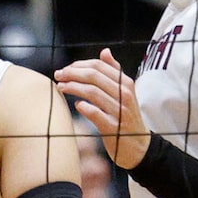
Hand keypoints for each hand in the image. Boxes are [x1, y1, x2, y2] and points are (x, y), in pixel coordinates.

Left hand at [53, 49, 150, 169]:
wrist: (139, 146)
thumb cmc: (126, 116)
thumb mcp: (125, 92)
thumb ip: (115, 72)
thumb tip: (105, 51)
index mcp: (126, 84)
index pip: (99, 66)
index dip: (79, 65)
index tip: (66, 69)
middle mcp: (125, 95)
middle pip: (94, 77)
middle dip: (72, 74)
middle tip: (58, 75)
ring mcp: (120, 112)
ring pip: (92, 92)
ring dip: (72, 87)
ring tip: (60, 87)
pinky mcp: (113, 128)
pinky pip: (94, 113)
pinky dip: (83, 107)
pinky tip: (77, 105)